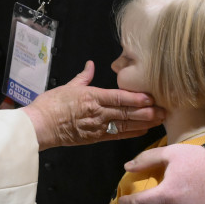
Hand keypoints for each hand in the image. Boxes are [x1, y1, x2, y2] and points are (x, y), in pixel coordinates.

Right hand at [20, 61, 162, 149]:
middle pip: (126, 112)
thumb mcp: (68, 86)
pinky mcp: (95, 138)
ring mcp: (97, 127)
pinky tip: (144, 131)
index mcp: (91, 97)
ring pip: (125, 125)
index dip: (136, 98)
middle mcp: (97, 113)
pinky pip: (117, 136)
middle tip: (164, 110)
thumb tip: (91, 65)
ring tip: (159, 120)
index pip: (118, 97)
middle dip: (147, 112)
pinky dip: (131, 133)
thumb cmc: (51, 105)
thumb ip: (84, 77)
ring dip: (143, 123)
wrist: (40, 126)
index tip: (151, 97)